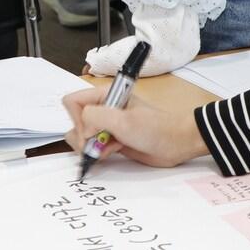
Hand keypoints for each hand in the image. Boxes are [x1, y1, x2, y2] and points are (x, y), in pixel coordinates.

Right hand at [62, 88, 207, 167]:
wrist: (177, 143)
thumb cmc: (155, 128)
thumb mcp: (123, 120)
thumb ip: (95, 118)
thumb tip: (83, 132)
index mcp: (104, 96)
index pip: (72, 102)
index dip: (77, 119)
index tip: (91, 132)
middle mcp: (102, 109)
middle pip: (74, 121)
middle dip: (82, 137)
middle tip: (99, 143)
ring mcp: (106, 126)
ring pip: (81, 137)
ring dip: (90, 147)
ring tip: (109, 148)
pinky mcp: (111, 140)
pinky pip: (92, 148)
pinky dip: (98, 154)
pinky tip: (113, 152)